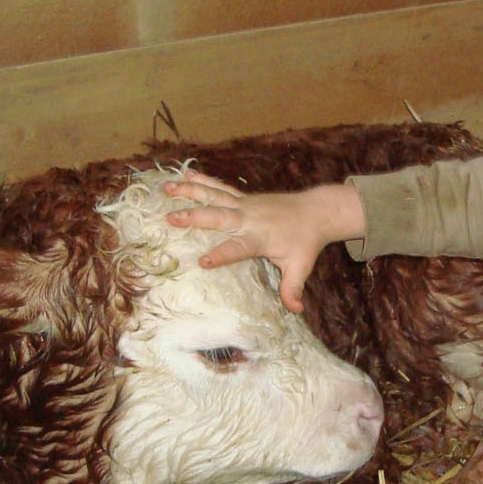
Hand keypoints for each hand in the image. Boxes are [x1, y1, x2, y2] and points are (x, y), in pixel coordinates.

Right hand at [163, 173, 363, 311]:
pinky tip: (186, 174)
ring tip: (167, 188)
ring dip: (190, 191)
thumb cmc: (305, 242)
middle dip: (195, 217)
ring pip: (214, 195)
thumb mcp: (301, 267)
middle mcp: (249, 218)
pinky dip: (203, 180)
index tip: (202, 262)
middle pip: (219, 216)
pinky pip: (220, 188)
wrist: (315, 212)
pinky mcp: (244, 198)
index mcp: (260, 238)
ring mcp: (245, 205)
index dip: (221, 255)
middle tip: (171, 219)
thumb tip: (296, 309)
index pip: (238, 248)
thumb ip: (293, 288)